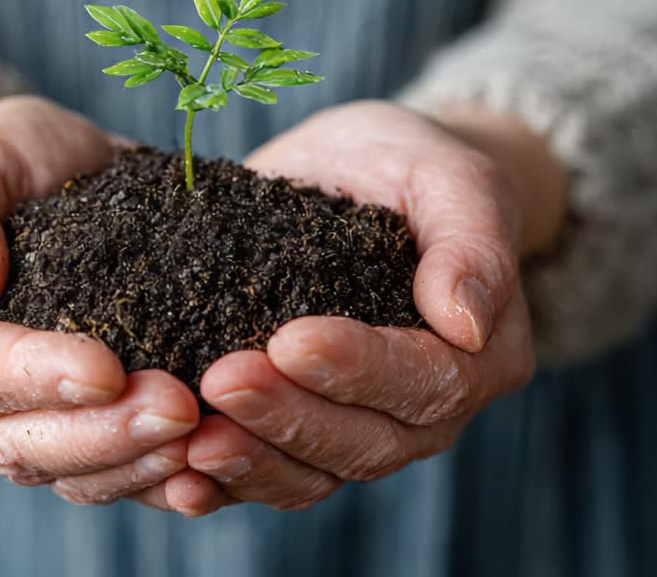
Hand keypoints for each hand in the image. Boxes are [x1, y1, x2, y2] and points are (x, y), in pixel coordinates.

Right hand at [0, 77, 200, 507]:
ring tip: (204, 436)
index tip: (104, 369)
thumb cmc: (2, 164)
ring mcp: (23, 425)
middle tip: (179, 409)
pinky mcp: (82, 431)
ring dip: (138, 464)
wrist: (47, 182)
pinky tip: (211, 470)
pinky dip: (160, 481)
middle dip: (103, 435)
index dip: (36, 378)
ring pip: (72, 474)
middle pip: (22, 445)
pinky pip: (115, 477)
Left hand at [172, 100, 559, 512]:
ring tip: (193, 440)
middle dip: (289, 416)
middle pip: (365, 443)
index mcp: (478, 356)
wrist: (360, 178)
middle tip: (222, 380)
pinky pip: (268, 479)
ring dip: (252, 460)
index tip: (289, 340)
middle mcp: (426, 413)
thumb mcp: (453, 178)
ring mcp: (362, 433)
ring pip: (313, 475)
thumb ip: (473, 242)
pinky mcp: (299, 436)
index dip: (358, 369)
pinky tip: (178, 482)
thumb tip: (464, 321)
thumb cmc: (412, 170)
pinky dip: (224, 486)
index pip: (426, 382)